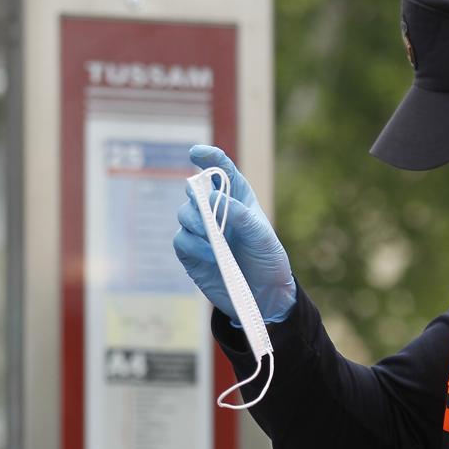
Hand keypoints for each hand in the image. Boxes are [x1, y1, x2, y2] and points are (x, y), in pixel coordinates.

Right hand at [173, 145, 295, 323]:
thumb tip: (215, 199)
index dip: (208, 157)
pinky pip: (181, 241)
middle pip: (195, 191)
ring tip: (215, 241)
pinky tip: (212, 255)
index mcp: (237, 198)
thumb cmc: (267, 260)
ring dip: (198, 225)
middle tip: (211, 213)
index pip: (219, 169)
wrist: (262, 295)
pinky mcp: (191, 253)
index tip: (196, 153)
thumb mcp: (262, 236)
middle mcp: (216, 210)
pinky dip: (194, 245)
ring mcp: (201, 231)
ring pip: (184, 215)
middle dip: (199, 199)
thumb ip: (241, 216)